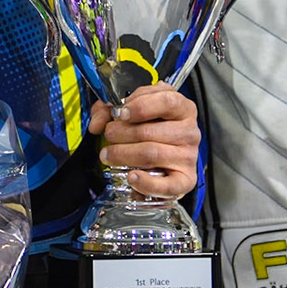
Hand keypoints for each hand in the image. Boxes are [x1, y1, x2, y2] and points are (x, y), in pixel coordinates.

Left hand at [87, 82, 199, 198]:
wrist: (161, 158)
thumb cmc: (149, 129)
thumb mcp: (130, 110)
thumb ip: (109, 110)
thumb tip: (98, 123)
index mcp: (181, 108)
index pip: (167, 101)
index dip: (141, 106)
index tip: (121, 113)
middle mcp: (189, 132)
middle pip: (150, 131)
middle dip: (121, 133)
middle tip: (108, 134)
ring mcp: (188, 156)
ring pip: (152, 154)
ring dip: (123, 154)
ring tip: (108, 154)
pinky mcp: (185, 180)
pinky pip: (167, 185)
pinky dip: (146, 183)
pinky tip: (132, 177)